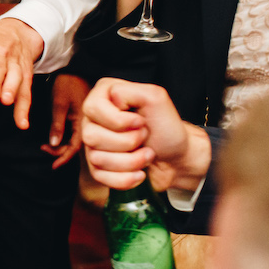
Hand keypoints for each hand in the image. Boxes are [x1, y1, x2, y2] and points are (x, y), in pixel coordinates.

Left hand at [44, 73, 89, 167]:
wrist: (76, 68)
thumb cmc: (68, 83)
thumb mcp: (60, 103)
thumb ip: (58, 124)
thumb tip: (54, 144)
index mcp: (84, 122)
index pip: (75, 147)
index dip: (64, 158)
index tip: (53, 166)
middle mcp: (87, 124)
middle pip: (75, 147)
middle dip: (59, 152)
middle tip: (43, 149)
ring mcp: (85, 121)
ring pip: (75, 141)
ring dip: (61, 146)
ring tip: (45, 146)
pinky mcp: (81, 118)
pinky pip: (75, 134)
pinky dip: (64, 139)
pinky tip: (55, 138)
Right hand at [81, 78, 210, 193]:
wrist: (177, 157)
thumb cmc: (167, 128)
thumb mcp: (156, 98)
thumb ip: (132, 90)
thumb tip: (111, 100)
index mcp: (103, 96)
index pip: (93, 108)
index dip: (119, 120)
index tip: (141, 122)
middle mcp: (93, 119)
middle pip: (92, 136)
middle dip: (127, 142)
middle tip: (145, 137)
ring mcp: (93, 144)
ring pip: (97, 158)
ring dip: (131, 161)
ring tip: (147, 154)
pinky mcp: (97, 167)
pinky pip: (100, 177)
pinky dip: (125, 178)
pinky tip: (139, 172)